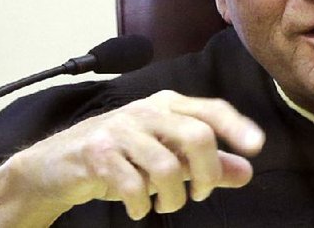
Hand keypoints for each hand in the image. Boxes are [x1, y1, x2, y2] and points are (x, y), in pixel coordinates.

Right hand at [0, 90, 264, 224]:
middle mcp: (147, 110)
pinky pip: (132, 184)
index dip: (236, 126)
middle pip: (196, 136)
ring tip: (164, 204)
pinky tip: (136, 208)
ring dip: (171, 197)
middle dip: (205, 173)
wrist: (57, 164)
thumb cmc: (120, 157)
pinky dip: (139, 204)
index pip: (211, 109)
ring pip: (166, 166)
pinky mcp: (97, 153)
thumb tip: (246, 171)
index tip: (257, 146)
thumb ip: (206, 164)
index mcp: (168, 105)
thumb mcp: (166, 157)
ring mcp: (120, 129)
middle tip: (200, 193)